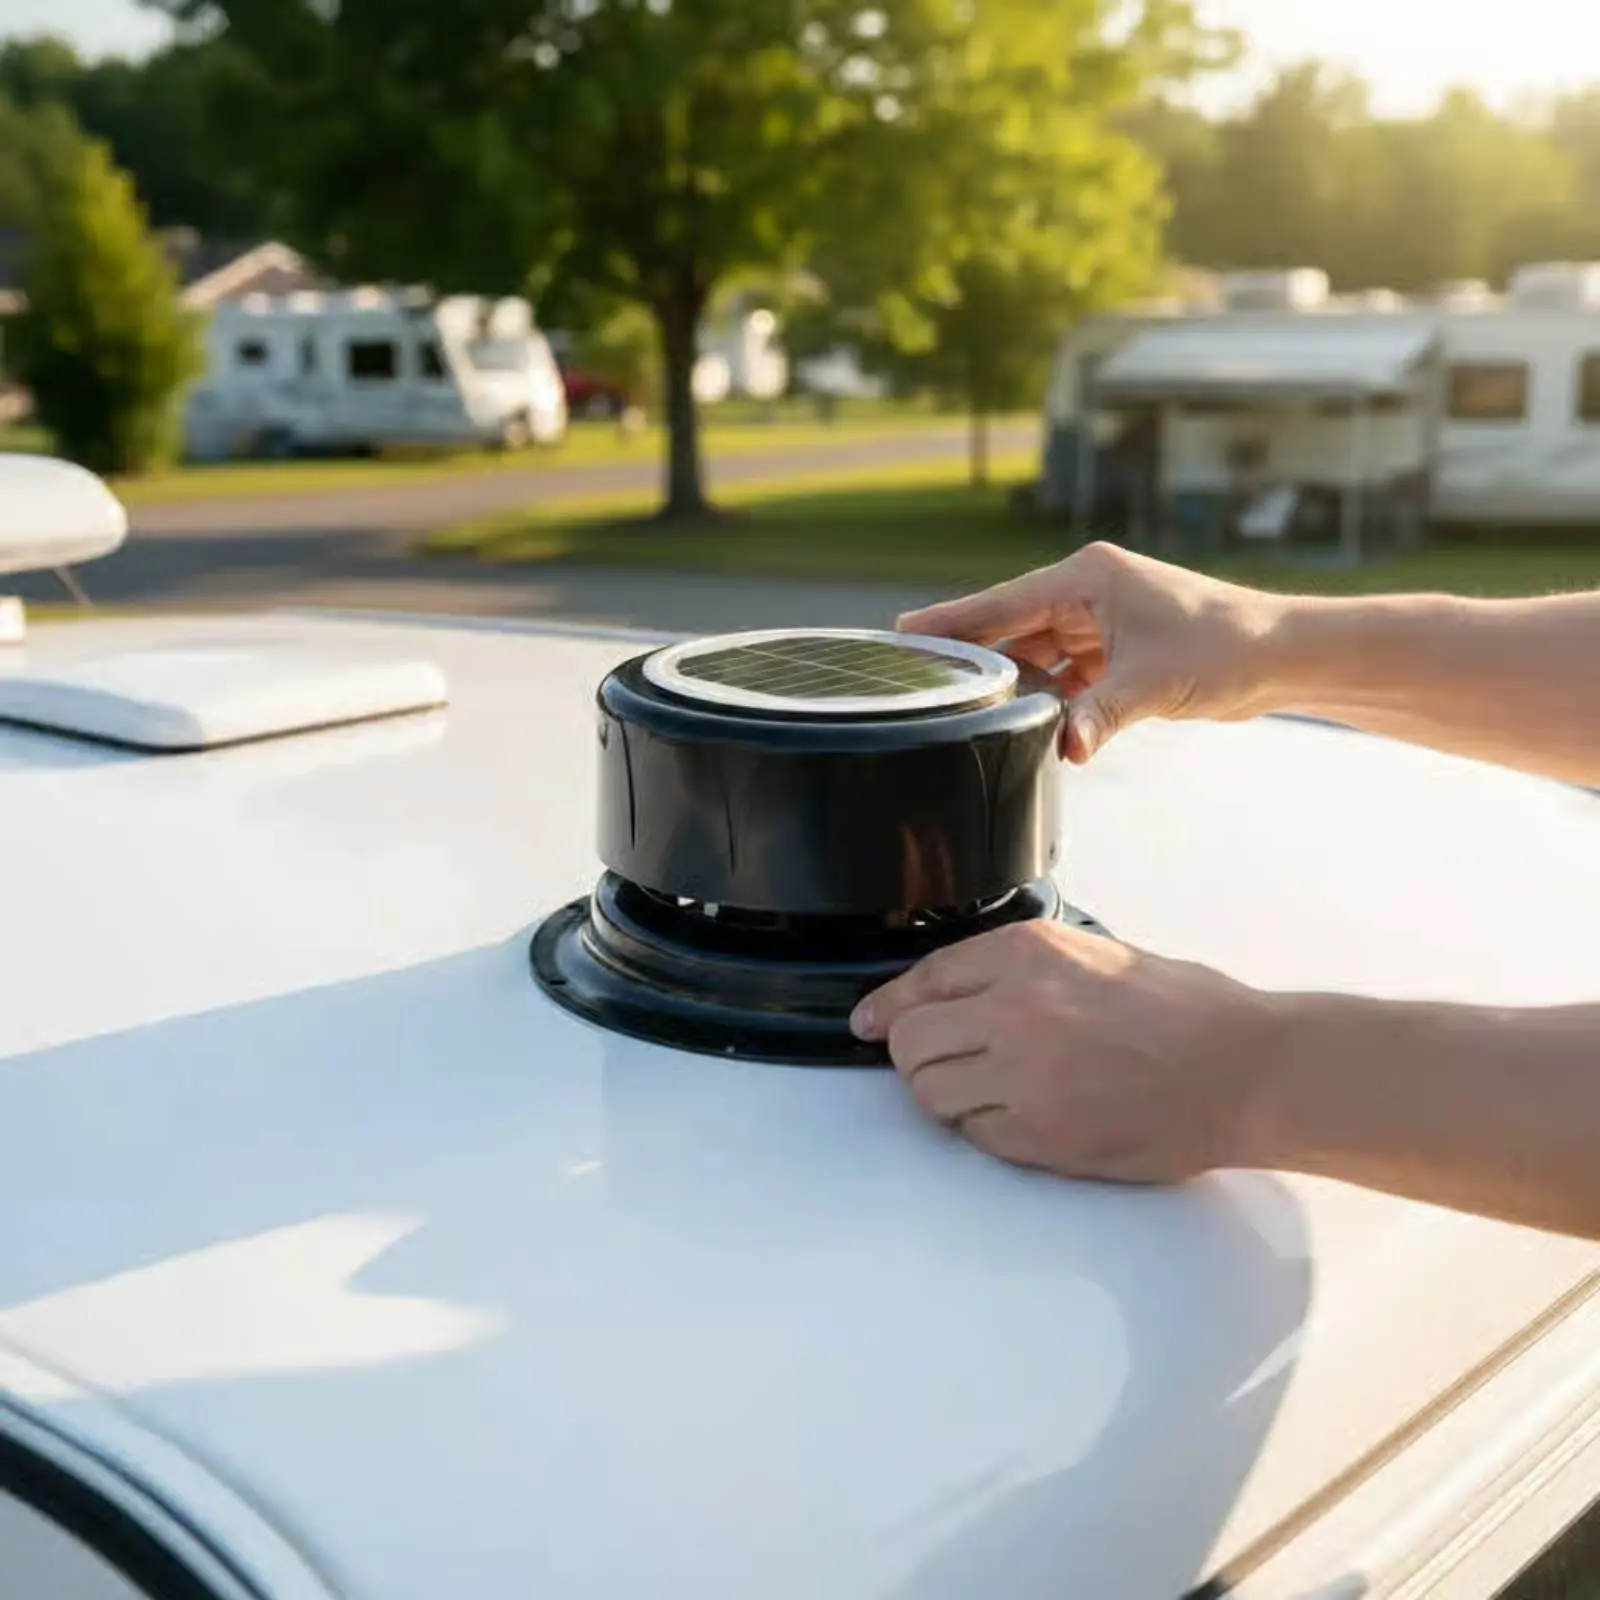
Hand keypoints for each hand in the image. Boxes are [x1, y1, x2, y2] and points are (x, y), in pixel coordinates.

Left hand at [851, 920, 1278, 1184]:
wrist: (1242, 1068)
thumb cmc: (1180, 1008)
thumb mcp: (1090, 954)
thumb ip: (1015, 971)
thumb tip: (946, 995)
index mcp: (1026, 952)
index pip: (922, 981)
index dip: (888, 1007)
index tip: (870, 1022)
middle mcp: (1014, 1007)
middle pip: (910, 1041)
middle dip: (917, 1055)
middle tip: (944, 1063)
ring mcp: (1024, 1074)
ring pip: (930, 1093)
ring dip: (948, 1096)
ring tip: (991, 1092)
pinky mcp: (1041, 1133)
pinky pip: (976, 1135)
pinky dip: (989, 1131)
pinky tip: (1030, 1116)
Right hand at [897, 543, 1287, 762]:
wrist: (1281, 657)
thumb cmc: (1225, 647)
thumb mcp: (1152, 682)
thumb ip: (1099, 714)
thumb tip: (1063, 748)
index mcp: (1086, 579)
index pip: (1003, 602)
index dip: (952, 620)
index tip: (903, 631)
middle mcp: (1086, 593)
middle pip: (1011, 628)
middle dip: (977, 660)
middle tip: (925, 686)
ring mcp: (1099, 622)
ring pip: (1036, 655)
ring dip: (1017, 686)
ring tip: (972, 713)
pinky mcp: (1113, 651)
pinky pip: (1064, 674)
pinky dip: (1051, 699)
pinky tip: (1030, 725)